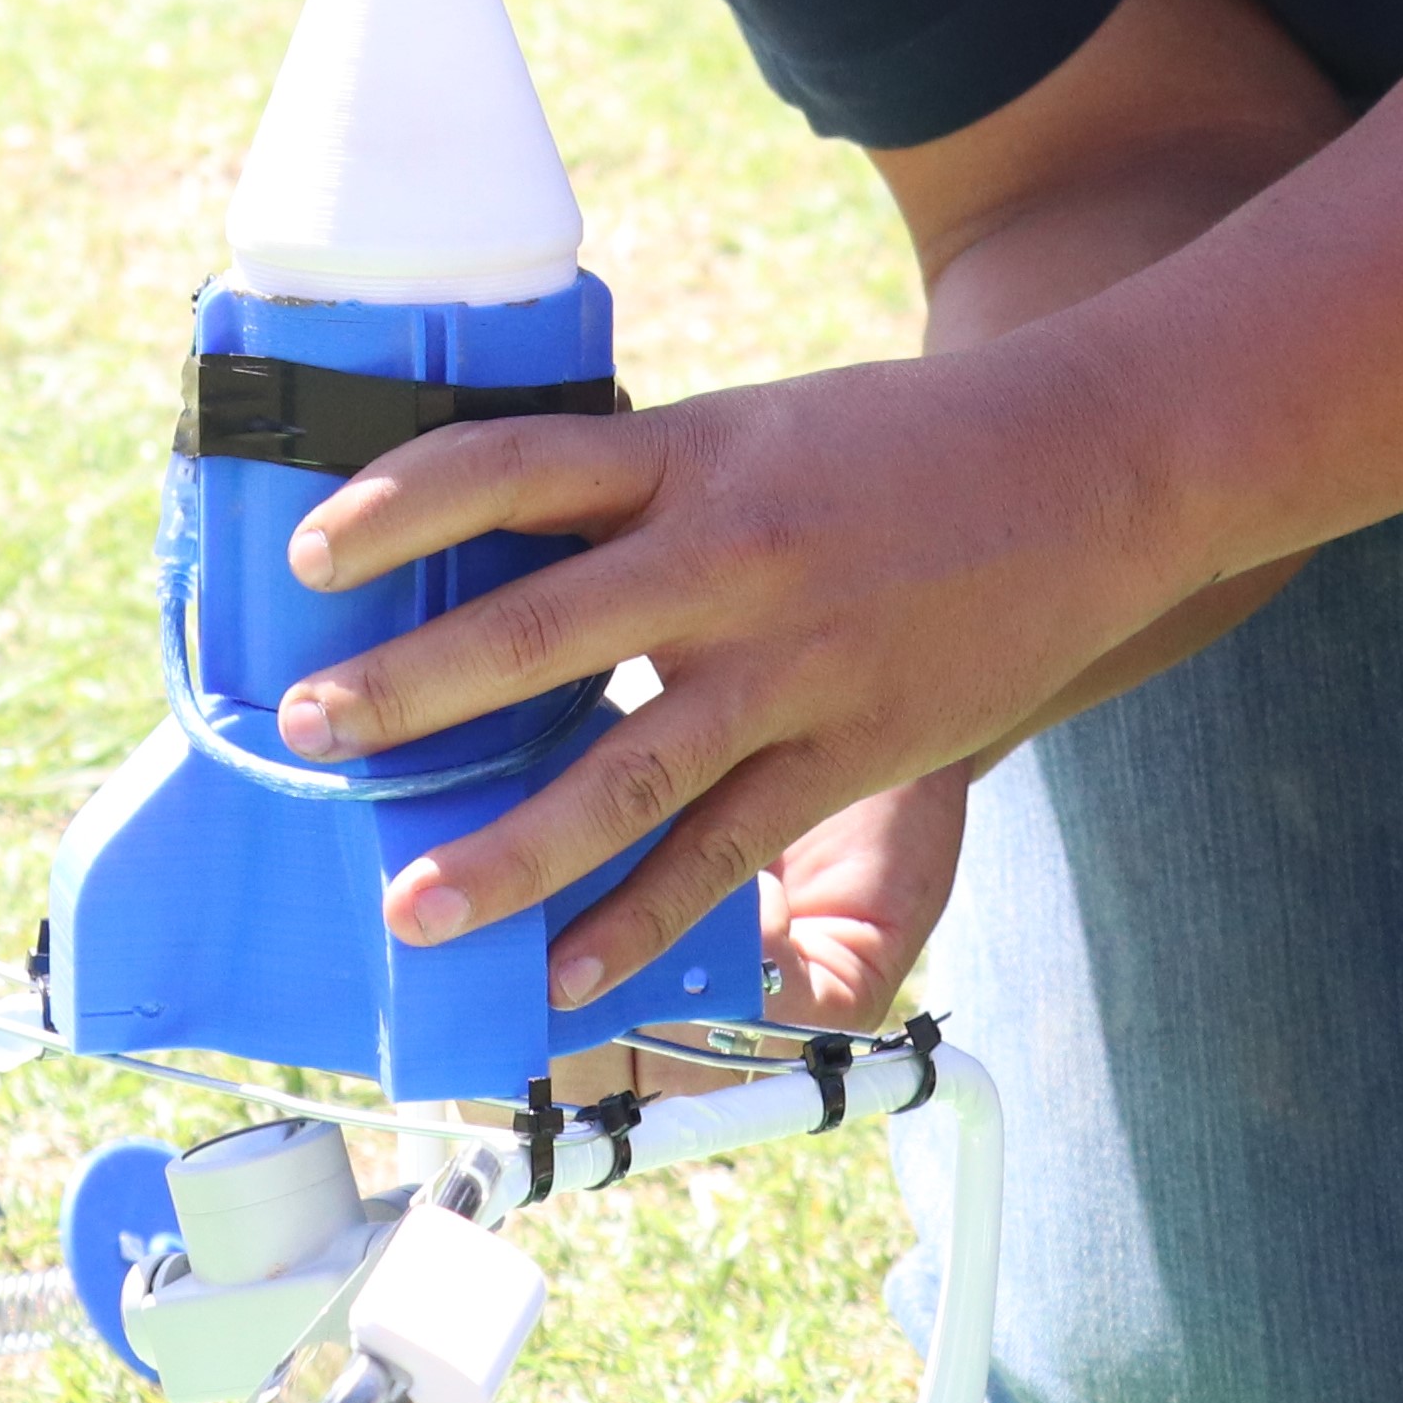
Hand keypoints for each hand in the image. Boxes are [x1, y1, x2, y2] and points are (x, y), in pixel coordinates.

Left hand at [269, 336, 1189, 1012]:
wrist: (1095, 467)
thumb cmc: (900, 445)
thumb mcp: (751, 429)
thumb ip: (635, 492)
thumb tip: (489, 551)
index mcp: (693, 454)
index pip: (510, 464)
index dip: (400, 505)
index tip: (310, 549)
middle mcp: (729, 557)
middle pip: (535, 632)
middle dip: (409, 692)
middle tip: (307, 730)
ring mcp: (791, 664)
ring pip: (622, 775)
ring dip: (505, 849)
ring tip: (411, 905)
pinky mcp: (849, 746)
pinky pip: (724, 851)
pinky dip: (640, 920)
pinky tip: (564, 972)